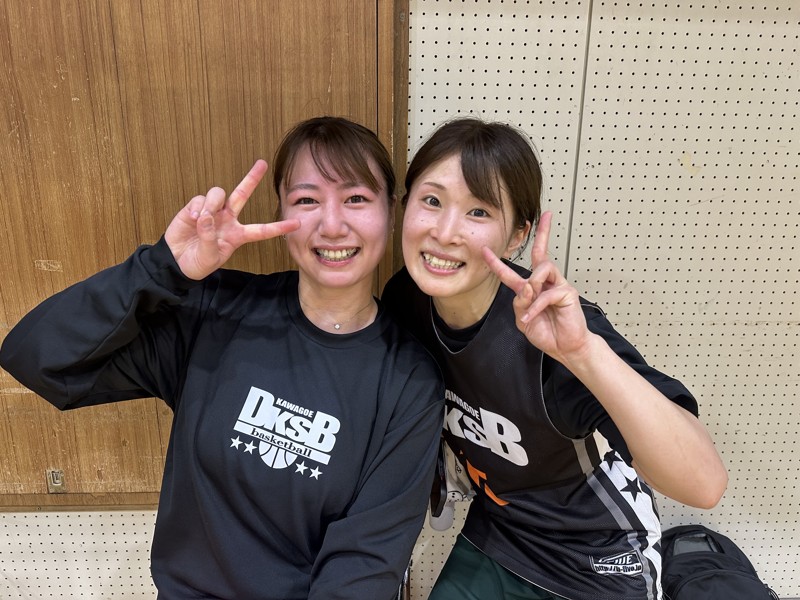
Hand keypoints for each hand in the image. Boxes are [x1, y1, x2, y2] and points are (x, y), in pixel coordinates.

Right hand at [164, 160, 299, 279]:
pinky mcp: (195, 207)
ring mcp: (212, 211)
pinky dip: (195, 208)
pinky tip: (190, 220)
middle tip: (263, 163)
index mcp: (238, 235)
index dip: (279, 228)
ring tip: (201, 220)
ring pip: (218, 193)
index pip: (262, 230)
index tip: (297, 223)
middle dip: (252, 178)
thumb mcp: (209, 258)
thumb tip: (207, 217)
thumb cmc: (198, 262)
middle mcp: (228, 219)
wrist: (177, 261)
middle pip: (242, 194)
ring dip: (211, 204)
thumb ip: (210, 239)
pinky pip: (200, 199)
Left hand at [481, 211, 591, 364]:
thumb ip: (520, 303)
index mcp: (529, 290)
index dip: (496, 263)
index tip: (485, 250)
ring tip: (530, 300)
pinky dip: (536, 307)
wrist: (565, 348)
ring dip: (532, 284)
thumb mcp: (523, 319)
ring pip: (542, 268)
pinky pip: (547, 293)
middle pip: (541, 252)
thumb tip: (526, 287)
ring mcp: (557, 285)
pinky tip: (532, 316)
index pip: (511, 273)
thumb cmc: (547, 333)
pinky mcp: (567, 292)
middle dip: (543, 232)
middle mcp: (544, 283)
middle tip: (547, 216)